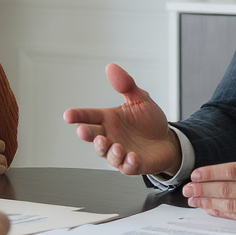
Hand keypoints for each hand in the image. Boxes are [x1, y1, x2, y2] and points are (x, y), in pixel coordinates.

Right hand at [63, 63, 178, 174]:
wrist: (167, 140)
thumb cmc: (149, 121)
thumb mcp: (139, 99)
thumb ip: (126, 85)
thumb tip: (112, 67)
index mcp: (109, 119)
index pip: (89, 116)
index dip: (78, 116)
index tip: (68, 115)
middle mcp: (110, 136)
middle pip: (93, 137)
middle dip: (88, 135)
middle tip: (84, 130)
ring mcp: (120, 152)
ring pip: (107, 154)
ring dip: (109, 151)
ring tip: (116, 146)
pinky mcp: (132, 164)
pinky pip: (127, 166)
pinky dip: (128, 163)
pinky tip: (132, 157)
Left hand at [182, 115, 235, 222]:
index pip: (232, 171)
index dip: (211, 173)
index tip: (195, 173)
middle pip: (226, 189)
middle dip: (203, 189)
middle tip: (186, 189)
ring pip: (230, 205)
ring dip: (208, 203)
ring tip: (193, 200)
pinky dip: (223, 213)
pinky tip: (211, 209)